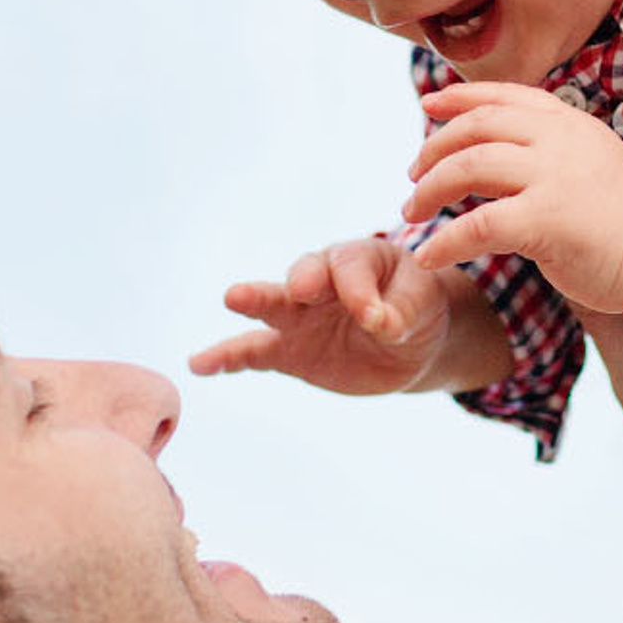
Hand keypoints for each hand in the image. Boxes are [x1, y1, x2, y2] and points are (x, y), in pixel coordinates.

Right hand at [189, 237, 455, 395]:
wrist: (409, 344)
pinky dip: (227, 358)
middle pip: (305, 272)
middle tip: (302, 290)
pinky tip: (201, 364)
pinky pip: (253, 351)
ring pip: (273, 305)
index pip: (351, 268)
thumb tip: (380, 322)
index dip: (362, 293)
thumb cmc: (416, 307)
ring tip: (233, 298)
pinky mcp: (287, 350)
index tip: (378, 319)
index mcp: (357, 258)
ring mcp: (299, 316)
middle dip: (303, 280)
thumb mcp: (422, 302)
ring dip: (254, 301)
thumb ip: (401, 310)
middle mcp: (320, 280)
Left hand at [402, 82, 622, 314]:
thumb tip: (494, 151)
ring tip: (412, 214)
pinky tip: (430, 257)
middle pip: (474, 128)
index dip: (458, 96)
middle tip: (412, 178)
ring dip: (430, 191)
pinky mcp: (546, 219)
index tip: (430, 106)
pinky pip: (477, 225)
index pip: (501, 94)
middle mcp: (556, 139)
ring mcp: (551, 176)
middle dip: (432, 151)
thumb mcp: (589, 158)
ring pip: (467, 167)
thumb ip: (547, 147)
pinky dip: (445, 242)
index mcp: (566, 121)